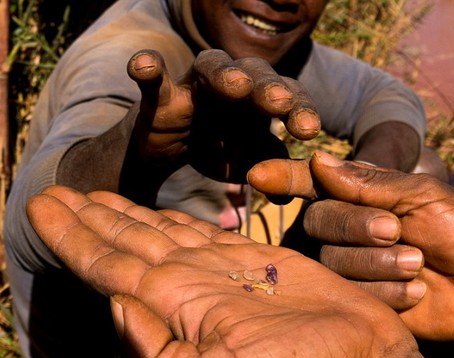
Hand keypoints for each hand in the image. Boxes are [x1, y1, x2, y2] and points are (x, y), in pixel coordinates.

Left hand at [26, 185, 417, 357]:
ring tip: (90, 195)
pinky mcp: (256, 259)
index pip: (106, 267)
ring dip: (122, 213)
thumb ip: (156, 352)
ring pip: (159, 232)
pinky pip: (203, 232)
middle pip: (124, 243)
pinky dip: (175, 218)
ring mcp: (220, 272)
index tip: (40, 205)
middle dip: (86, 218)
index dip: (71, 236)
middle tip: (52, 189)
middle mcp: (188, 287)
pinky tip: (155, 212)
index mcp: (173, 310)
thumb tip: (114, 303)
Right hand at [127, 49, 319, 182]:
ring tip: (236, 86)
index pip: (287, 95)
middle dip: (269, 88)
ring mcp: (194, 86)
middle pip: (254, 73)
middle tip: (280, 103)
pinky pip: (153, 78)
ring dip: (224, 74)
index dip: (300, 109)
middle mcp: (231, 84)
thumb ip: (272, 171)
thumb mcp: (248, 163)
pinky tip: (142, 64)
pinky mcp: (160, 97)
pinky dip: (148, 67)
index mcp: (260, 100)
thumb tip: (287, 197)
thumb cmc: (217, 150)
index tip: (310, 131)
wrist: (167, 152)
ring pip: (211, 65)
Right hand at [248, 151, 453, 341]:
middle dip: (358, 226)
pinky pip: (351, 295)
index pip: (310, 184)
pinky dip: (389, 291)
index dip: (283, 177)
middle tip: (399, 231)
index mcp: (358, 196)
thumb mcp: (423, 195)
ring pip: (332, 262)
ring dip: (381, 263)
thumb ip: (370, 183)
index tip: (258, 175)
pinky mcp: (357, 302)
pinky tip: (415, 292)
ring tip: (419, 266)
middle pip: (318, 221)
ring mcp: (347, 268)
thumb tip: (318, 159)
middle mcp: (343, 231)